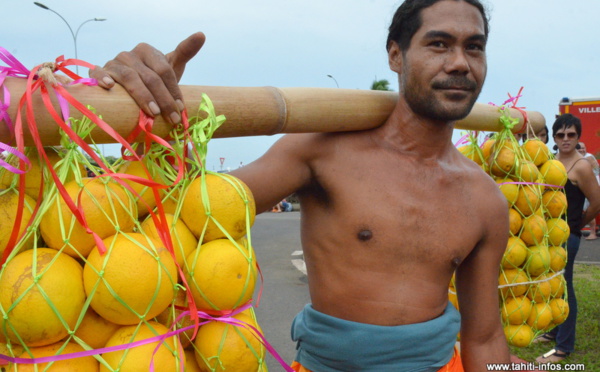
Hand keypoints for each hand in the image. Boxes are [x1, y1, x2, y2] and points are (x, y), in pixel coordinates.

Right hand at [90, 32, 205, 123]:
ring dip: (142, 97)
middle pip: (150, 77)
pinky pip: (99, 73)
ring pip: (129, 78)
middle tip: (173, 118)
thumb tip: (201, 34)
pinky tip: (109, 86)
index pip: (164, 70)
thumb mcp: (171, 66)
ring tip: (153, 113)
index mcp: (147, 50)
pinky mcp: (100, 72)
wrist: (132, 90)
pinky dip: (103, 78)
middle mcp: (129, 55)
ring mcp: (114, 63)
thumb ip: (186, 51)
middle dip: (164, 100)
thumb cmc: (154, 79)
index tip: (181, 108)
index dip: (173, 90)